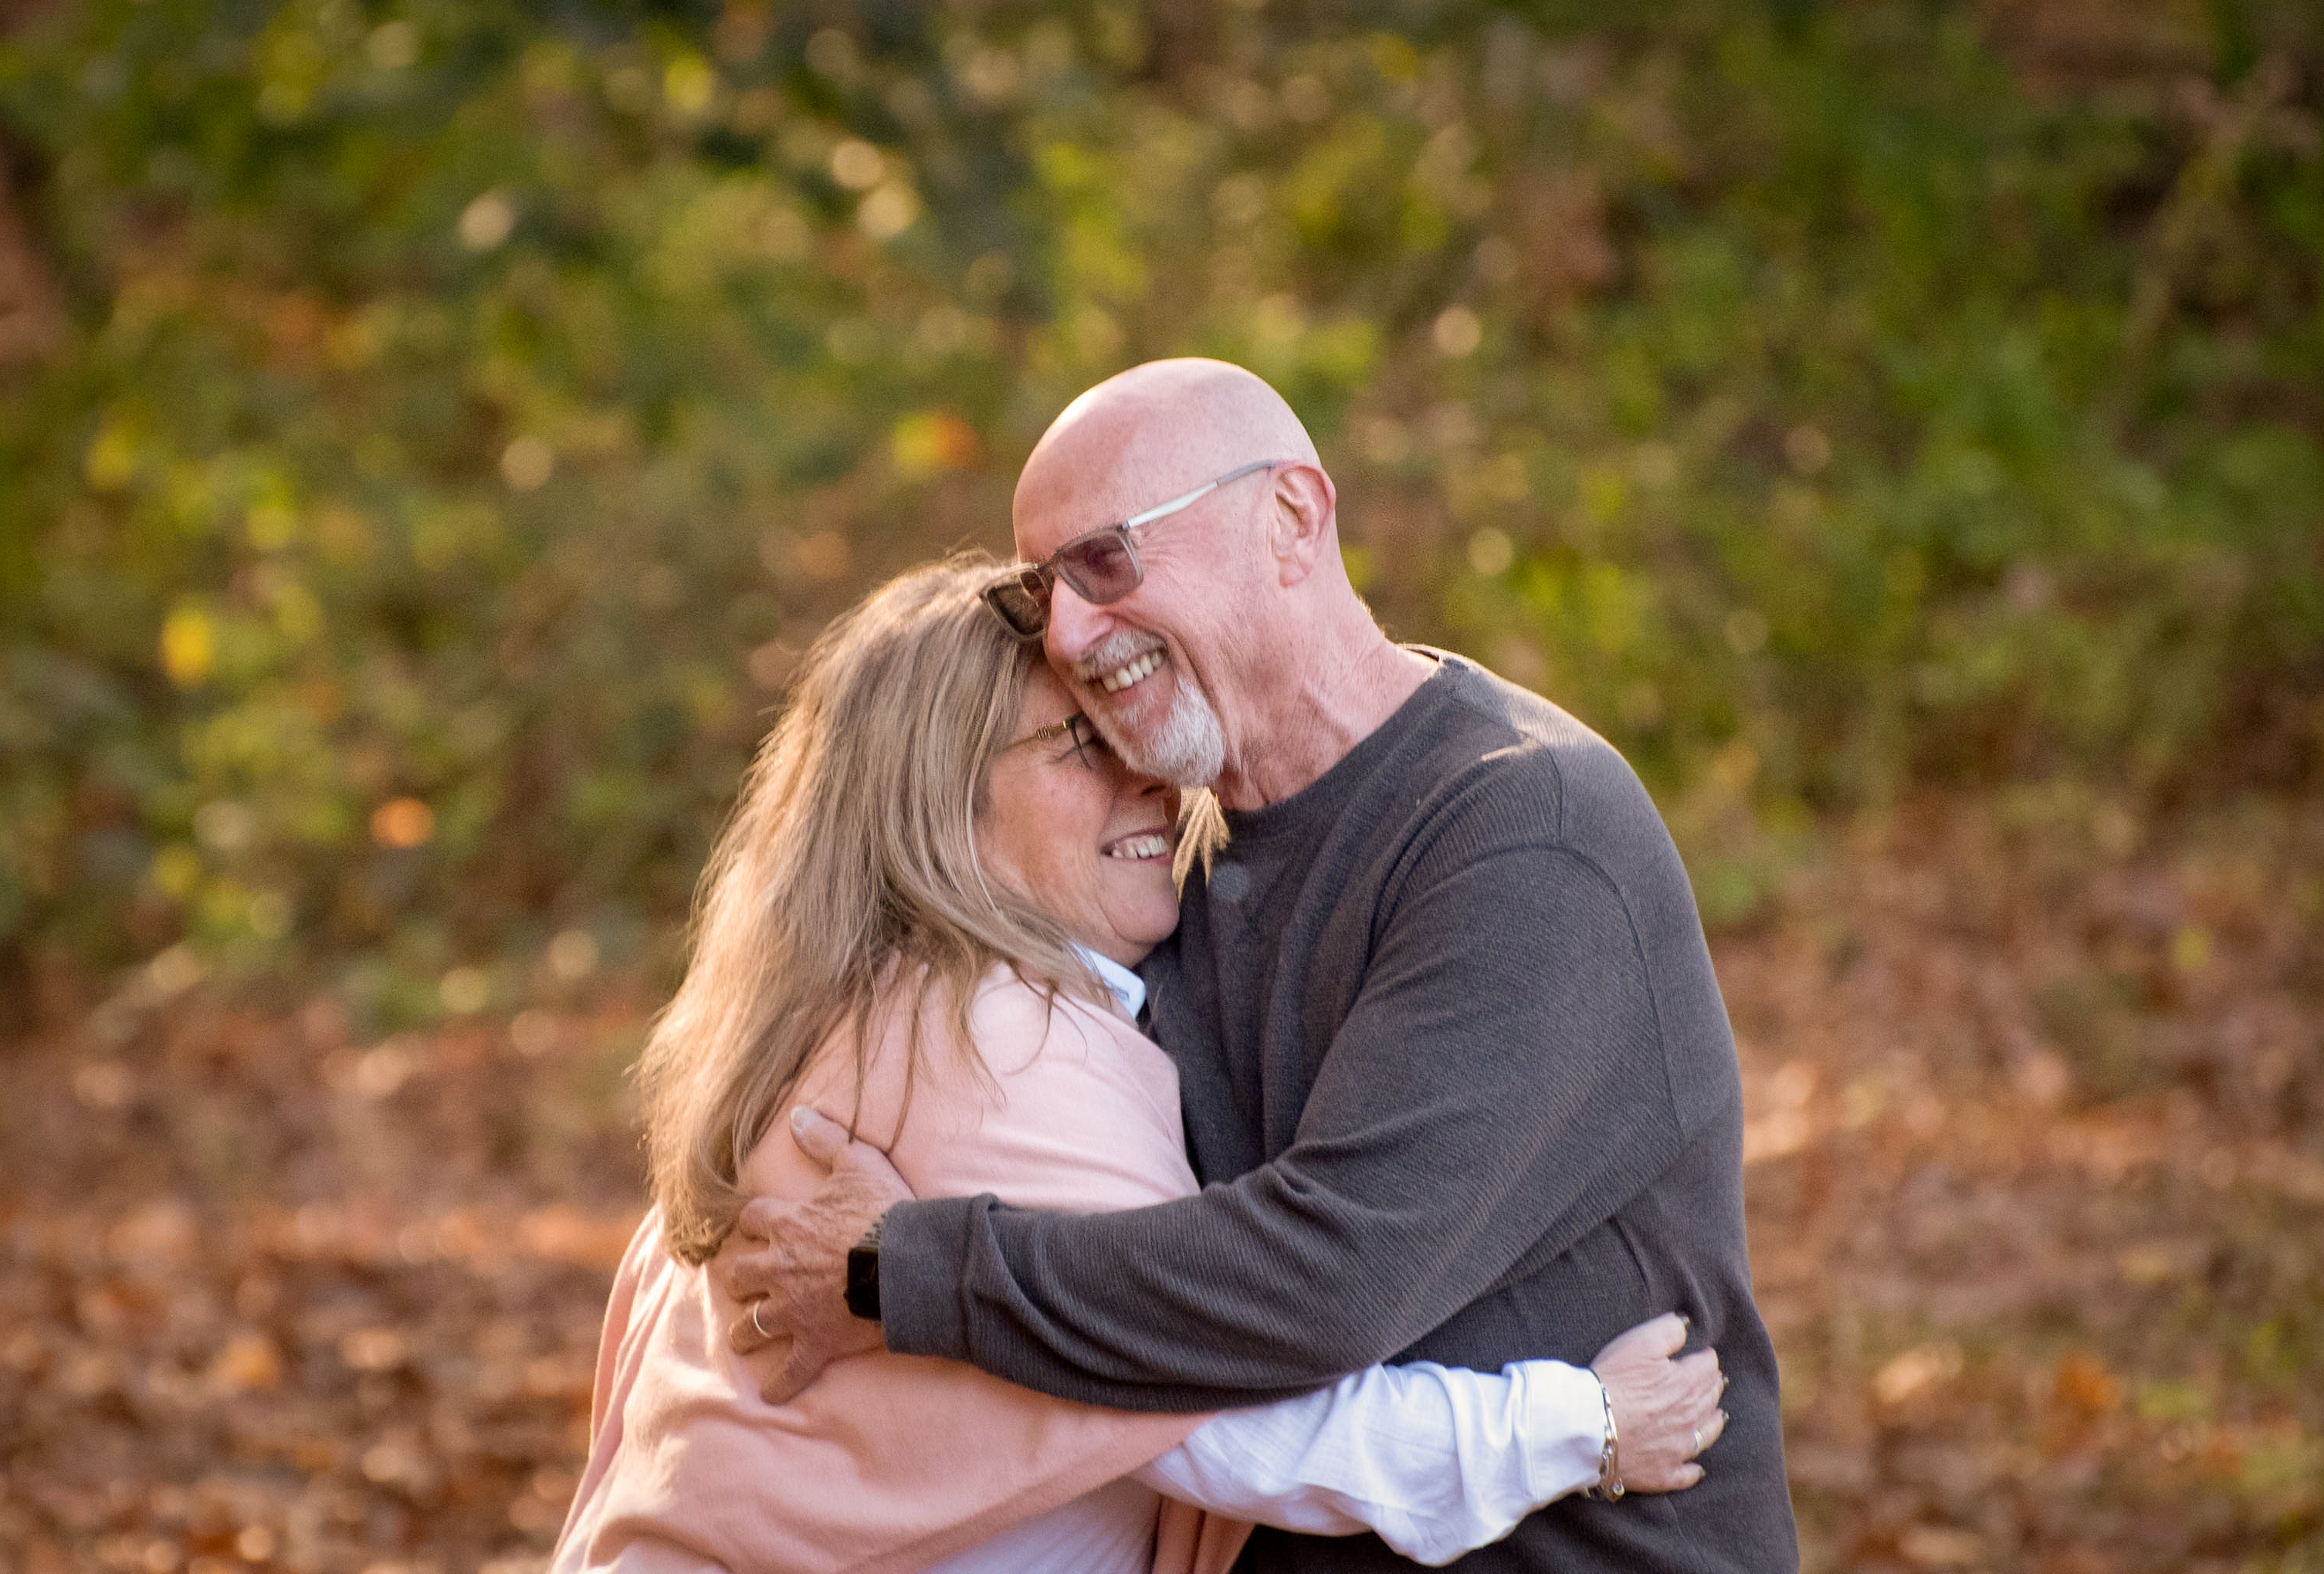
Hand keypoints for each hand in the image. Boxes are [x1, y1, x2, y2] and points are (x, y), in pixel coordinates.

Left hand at [720, 1107, 915, 1403]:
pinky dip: (780, 1385)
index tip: (757, 1228)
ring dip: (748, 1332)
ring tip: (748, 1336)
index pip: (751, 1221)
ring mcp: (794, 1311)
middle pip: (739, 1276)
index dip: (753, 1224)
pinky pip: (788, 1373)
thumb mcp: (859, 1163)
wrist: (910, 1265)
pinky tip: (772, 1393)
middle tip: (747, 1283)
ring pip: (751, 1327)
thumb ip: (825, 1139)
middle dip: (740, 1280)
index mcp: (788, 1225)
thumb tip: (797, 1112)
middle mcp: (780, 1270)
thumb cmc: (887, 1213)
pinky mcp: (814, 1344)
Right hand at [1589, 1312, 1725, 1492]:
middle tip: (1712, 1381)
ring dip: (1714, 1423)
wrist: (1589, 1428)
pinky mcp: (1663, 1473)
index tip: (1703, 1355)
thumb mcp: (1640, 1342)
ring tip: (1718, 1417)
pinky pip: (1686, 1474)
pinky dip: (1694, 1470)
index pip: (1707, 1366)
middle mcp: (1690, 1418)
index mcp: (1687, 1384)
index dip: (1705, 1357)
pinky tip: (1697, 1468)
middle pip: (1710, 1398)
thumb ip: (1669, 1330)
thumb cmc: (1612, 1381)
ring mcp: (1679, 1448)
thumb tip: (1687, 1326)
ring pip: (1706, 1435)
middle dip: (1712, 1386)